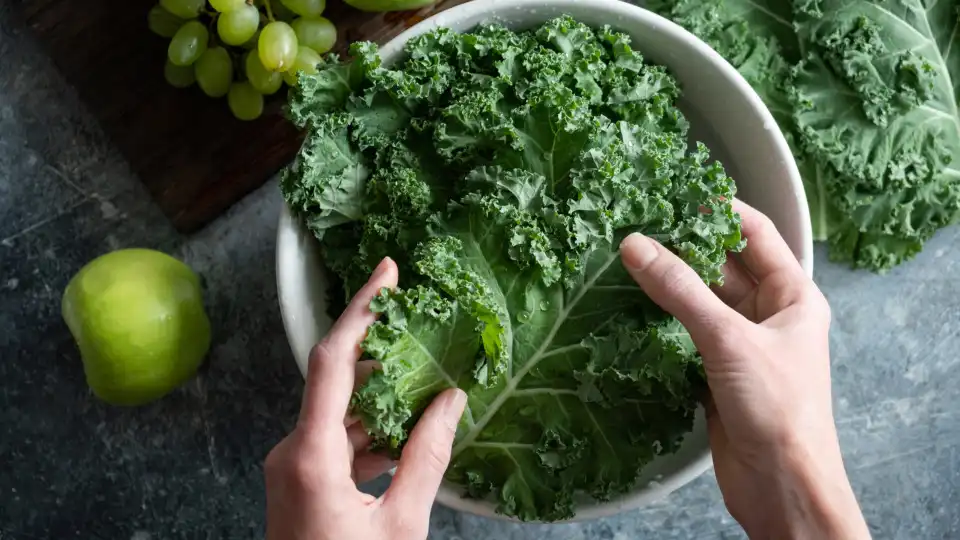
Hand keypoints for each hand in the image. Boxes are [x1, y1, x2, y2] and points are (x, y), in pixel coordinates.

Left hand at [265, 257, 466, 539]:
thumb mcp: (402, 522)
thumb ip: (429, 456)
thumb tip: (452, 401)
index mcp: (310, 455)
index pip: (330, 359)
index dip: (362, 308)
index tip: (388, 271)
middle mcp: (291, 452)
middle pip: (337, 382)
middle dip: (385, 358)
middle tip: (429, 337)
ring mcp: (291, 467)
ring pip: (340, 413)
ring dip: (383, 400)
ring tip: (431, 389)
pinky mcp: (299, 481)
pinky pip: (336, 440)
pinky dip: (372, 432)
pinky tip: (409, 437)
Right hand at [620, 201, 869, 539]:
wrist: (781, 487)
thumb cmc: (778, 410)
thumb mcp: (729, 339)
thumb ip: (680, 290)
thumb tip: (635, 244)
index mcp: (792, 296)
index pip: (755, 234)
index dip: (718, 209)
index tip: (675, 192)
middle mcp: (769, 316)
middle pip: (721, 266)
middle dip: (682, 246)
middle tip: (637, 225)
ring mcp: (741, 346)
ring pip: (699, 302)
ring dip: (668, 285)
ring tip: (624, 259)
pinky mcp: (716, 374)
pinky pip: (685, 335)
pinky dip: (661, 323)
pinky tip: (629, 309)